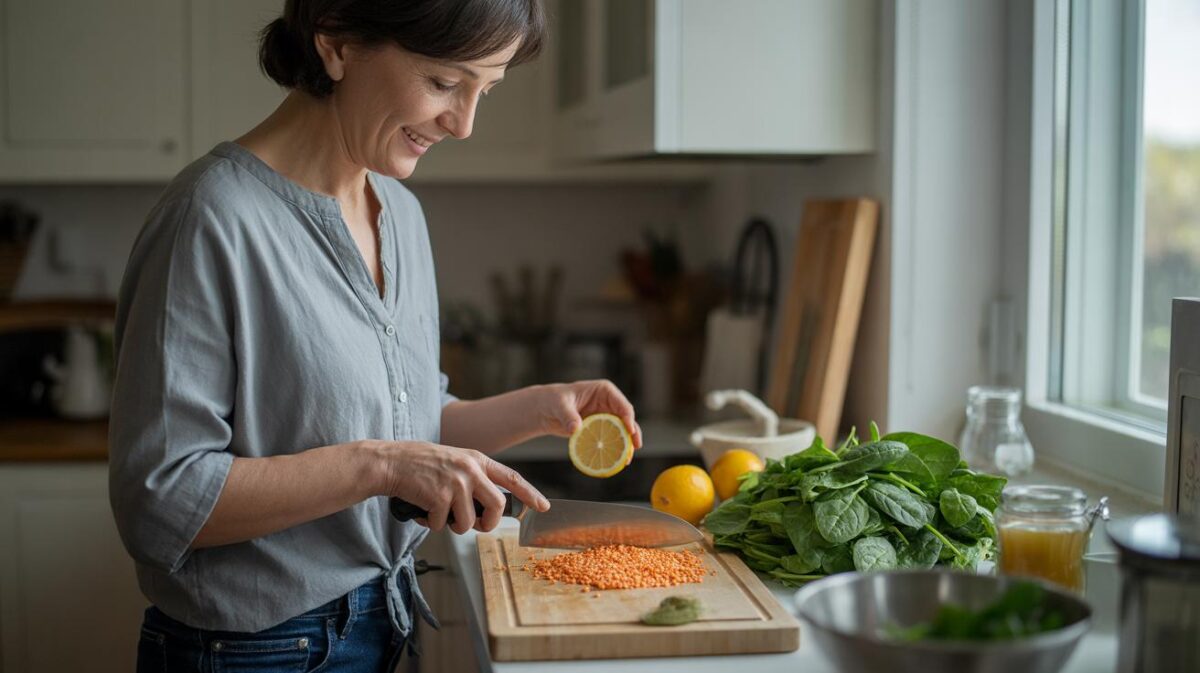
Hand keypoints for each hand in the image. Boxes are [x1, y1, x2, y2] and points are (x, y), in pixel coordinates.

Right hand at [371, 441, 548, 534]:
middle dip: (488, 523)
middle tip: (475, 525)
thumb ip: (473, 477)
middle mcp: (471, 469)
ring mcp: (456, 482)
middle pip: (497, 506)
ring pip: (468, 522)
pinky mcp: (440, 496)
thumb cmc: (418, 465)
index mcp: (476, 459)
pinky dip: (429, 523)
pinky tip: (421, 509)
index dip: (530, 494)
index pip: (512, 477)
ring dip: (452, 526)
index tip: (543, 506)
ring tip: (437, 512)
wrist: (389, 462)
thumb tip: (486, 508)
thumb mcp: (453, 461)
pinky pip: (442, 524)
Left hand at [537, 380, 642, 457]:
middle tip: (636, 447)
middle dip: (633, 433)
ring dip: (626, 445)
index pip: (622, 404)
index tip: (629, 431)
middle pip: (627, 419)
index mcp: (604, 391)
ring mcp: (605, 416)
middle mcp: (608, 403)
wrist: (545, 410)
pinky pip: (610, 439)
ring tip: (627, 460)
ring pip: (622, 431)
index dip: (628, 417)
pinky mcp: (600, 428)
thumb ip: (568, 415)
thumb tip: (576, 428)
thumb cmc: (552, 400)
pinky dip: (614, 449)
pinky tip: (615, 462)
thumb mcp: (559, 405)